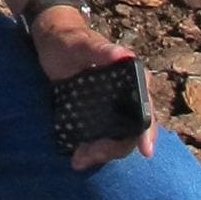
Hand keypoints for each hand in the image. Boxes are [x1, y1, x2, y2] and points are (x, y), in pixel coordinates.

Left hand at [33, 6, 157, 170]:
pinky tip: (78, 156)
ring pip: (117, 137)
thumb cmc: (68, 39)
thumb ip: (100, 50)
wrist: (52, 41)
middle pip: (131, 131)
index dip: (148, 131)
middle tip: (88, 156)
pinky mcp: (99, 114)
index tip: (146, 151)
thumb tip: (124, 55)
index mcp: (133, 79)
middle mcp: (129, 96)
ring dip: (102, 152)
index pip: (146, 110)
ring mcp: (114, 107)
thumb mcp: (81, 44)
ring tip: (79, 160)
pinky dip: (93, 148)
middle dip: (114, 148)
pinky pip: (103, 136)